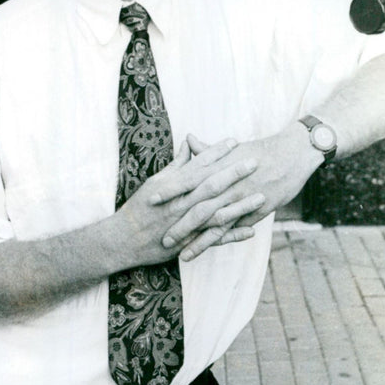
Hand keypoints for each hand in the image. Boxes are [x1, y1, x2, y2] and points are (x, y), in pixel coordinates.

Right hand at [114, 137, 265, 266]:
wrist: (123, 240)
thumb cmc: (139, 208)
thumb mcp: (156, 182)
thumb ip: (177, 165)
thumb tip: (189, 143)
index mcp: (174, 187)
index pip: (199, 165)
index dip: (217, 153)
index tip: (235, 142)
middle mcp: (181, 204)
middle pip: (211, 186)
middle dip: (234, 173)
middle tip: (255, 161)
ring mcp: (186, 225)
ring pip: (217, 213)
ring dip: (240, 205)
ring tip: (261, 196)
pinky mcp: (188, 243)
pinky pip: (214, 240)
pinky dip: (233, 236)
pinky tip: (251, 230)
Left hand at [163, 125, 319, 261]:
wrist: (294, 153)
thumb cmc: (261, 149)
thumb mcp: (233, 149)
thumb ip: (208, 150)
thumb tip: (188, 139)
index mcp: (221, 166)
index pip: (190, 178)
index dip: (170, 189)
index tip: (151, 199)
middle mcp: (229, 184)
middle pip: (199, 205)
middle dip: (179, 222)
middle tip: (160, 238)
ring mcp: (242, 199)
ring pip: (215, 223)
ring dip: (196, 239)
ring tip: (178, 252)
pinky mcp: (255, 211)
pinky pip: (233, 229)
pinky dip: (219, 240)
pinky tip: (207, 250)